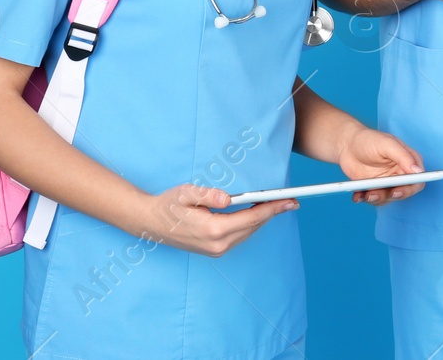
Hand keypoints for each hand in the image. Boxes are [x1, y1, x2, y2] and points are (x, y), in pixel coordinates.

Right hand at [132, 183, 295, 256]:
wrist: (151, 223)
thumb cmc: (169, 204)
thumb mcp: (186, 193)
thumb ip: (208, 194)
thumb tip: (227, 198)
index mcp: (213, 230)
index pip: (251, 218)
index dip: (272, 208)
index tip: (289, 201)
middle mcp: (217, 244)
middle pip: (253, 226)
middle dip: (273, 212)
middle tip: (291, 200)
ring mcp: (216, 250)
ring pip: (248, 232)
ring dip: (263, 218)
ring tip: (278, 204)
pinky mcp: (214, 250)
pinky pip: (240, 236)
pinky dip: (251, 224)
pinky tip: (258, 213)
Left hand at [340, 125, 427, 204]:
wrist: (347, 144)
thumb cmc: (368, 139)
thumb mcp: (387, 144)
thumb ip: (403, 156)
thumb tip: (418, 171)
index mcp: (408, 161)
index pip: (417, 180)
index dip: (410, 188)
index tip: (397, 190)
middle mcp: (399, 174)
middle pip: (403, 192)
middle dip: (390, 195)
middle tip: (377, 193)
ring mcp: (387, 182)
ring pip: (388, 198)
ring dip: (377, 198)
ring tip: (365, 193)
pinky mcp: (374, 188)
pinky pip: (373, 199)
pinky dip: (365, 199)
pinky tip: (358, 196)